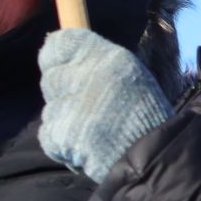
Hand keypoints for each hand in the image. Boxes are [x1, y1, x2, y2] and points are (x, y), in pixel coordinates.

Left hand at [37, 28, 172, 184]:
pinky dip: (61, 143)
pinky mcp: (59, 133)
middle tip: (87, 108)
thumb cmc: (145, 114)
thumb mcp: (129, 73)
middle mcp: (84, 76)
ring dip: (63, 119)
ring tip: (92, 130)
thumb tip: (59, 47)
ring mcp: (68, 106)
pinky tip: (84, 146)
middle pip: (51, 78)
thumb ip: (95, 61)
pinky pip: (48, 134)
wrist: (153, 157)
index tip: (62, 66)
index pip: (59, 43)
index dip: (55, 56)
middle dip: (63, 93)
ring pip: (50, 108)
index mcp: (105, 57)